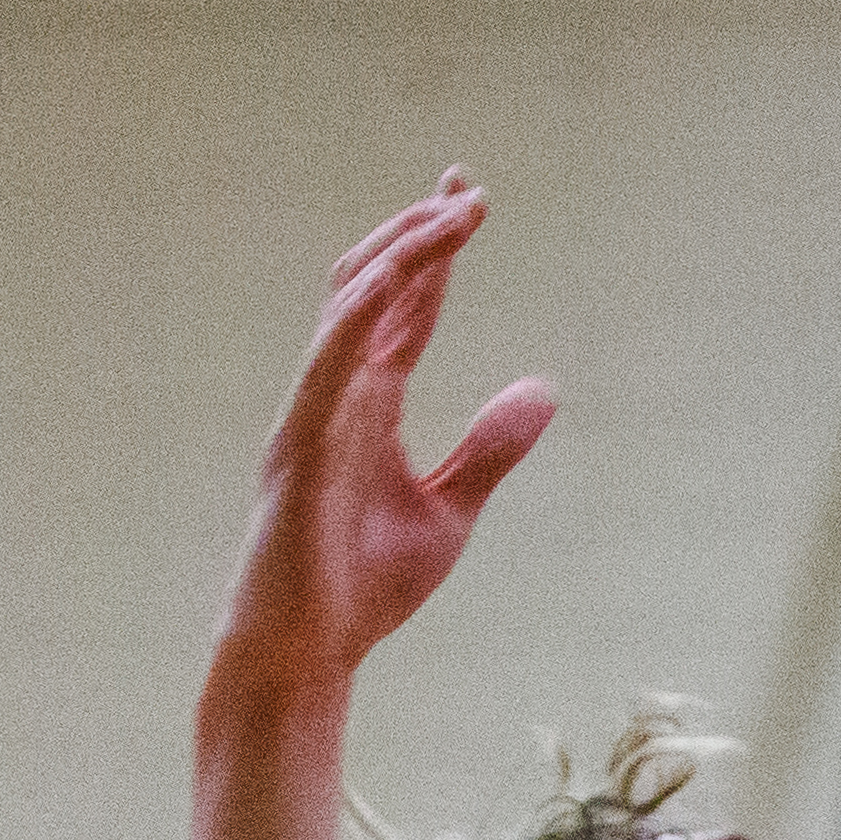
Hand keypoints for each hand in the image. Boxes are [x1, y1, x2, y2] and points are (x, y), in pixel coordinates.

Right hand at [214, 175, 555, 698]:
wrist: (307, 652)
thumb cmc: (363, 588)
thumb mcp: (451, 513)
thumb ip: (491, 450)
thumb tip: (544, 388)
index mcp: (370, 404)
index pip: (405, 308)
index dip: (436, 253)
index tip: (469, 201)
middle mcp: (336, 394)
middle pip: (374, 287)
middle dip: (418, 233)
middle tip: (466, 187)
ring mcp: (311, 415)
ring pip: (350, 309)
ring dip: (401, 258)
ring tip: (451, 219)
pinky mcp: (296, 449)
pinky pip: (324, 367)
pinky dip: (357, 318)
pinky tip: (396, 280)